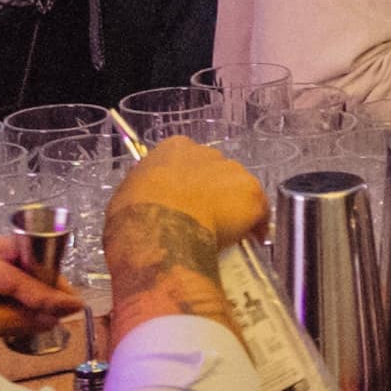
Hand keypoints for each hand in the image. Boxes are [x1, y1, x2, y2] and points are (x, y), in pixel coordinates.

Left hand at [0, 230, 79, 350]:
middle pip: (11, 259)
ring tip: (45, 312)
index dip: (48, 293)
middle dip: (40, 282)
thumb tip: (52, 320)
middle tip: (64, 304)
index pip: (17, 273)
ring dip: (20, 290)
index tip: (76, 307)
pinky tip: (13, 313)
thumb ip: (13, 320)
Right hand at [96, 141, 270, 338]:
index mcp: (174, 148)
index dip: (189, 183)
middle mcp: (208, 153)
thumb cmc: (135, 216)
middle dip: (213, 193)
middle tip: (206, 219)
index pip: (188, 160)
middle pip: (217, 172)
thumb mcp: (130, 195)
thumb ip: (148, 192)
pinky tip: (250, 242)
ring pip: (239, 190)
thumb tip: (150, 206)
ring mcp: (233, 171)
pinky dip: (257, 225)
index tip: (187, 200)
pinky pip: (260, 210)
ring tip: (226, 234)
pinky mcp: (252, 193)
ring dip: (234, 208)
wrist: (160, 229)